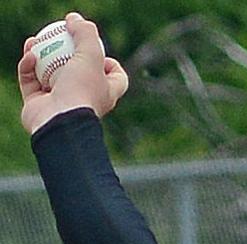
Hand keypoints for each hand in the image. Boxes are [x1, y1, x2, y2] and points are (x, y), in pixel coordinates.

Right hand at [18, 13, 128, 134]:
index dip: (110, 62)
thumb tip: (75, 18)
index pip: (117, 78)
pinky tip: (29, 56)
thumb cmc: (81, 89)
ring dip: (41, 56)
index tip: (98, 49)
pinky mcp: (39, 105)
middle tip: (58, 37)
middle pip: (79, 73)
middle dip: (66, 53)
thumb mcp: (90, 55)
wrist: (58, 122)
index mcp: (106, 93)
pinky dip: (28, 67)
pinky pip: (31, 81)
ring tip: (36, 41)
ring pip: (50, 74)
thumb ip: (86, 34)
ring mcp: (61, 103)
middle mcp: (85, 99)